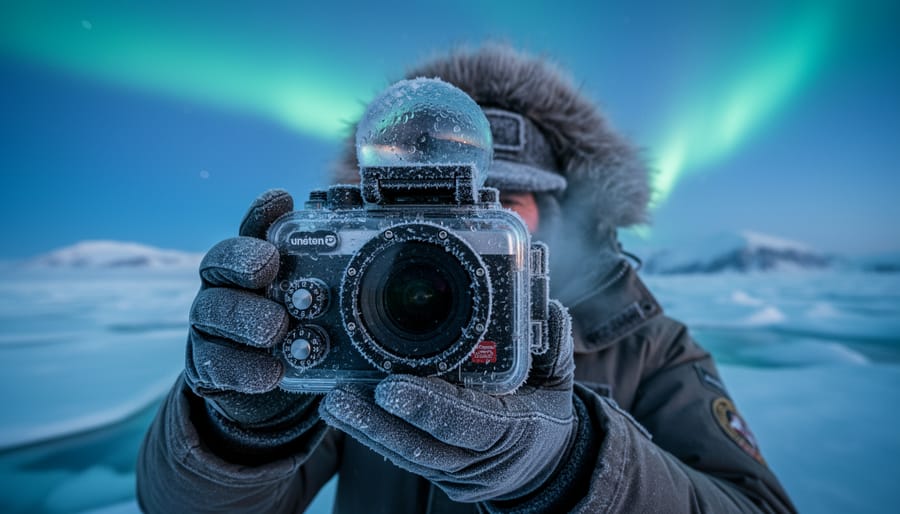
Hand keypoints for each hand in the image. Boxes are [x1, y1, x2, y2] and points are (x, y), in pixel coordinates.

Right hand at [184, 189, 322, 460]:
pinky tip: (269, 373)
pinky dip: (242, 368)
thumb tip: (395, 251)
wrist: (279, 390)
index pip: (254, 229)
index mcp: (259, 263)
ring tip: (275, 328)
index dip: (262, 213)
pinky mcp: (208, 366)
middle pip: (219, 262)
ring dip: (242, 317)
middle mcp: (229, 287)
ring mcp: (213, 326)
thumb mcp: (333, 305)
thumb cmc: (309, 331)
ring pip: (211, 311)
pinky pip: (216, 363)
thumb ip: (348, 281)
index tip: (281, 201)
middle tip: (267, 267)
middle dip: (242, 259)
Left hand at [319, 300, 577, 502]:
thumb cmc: (547, 416)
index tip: (389, 388)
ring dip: (365, 429)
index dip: (429, 407)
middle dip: (377, 424)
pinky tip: (345, 412)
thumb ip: (552, 346)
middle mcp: (479, 459)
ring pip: (404, 454)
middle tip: (340, 397)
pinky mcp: (436, 470)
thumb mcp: (559, 382)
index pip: (469, 422)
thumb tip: (545, 308)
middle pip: (422, 447)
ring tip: (333, 401)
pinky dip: (372, 434)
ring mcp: (455, 469)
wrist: (545, 470)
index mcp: (515, 432)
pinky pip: (401, 455)